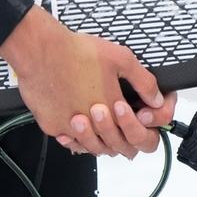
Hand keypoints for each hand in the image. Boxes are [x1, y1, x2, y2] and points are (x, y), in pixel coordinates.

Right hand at [0, 7, 170, 157]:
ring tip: (96, 117)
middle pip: (115, 146)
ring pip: (91, 147)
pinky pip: (68, 140)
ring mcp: (70, 129)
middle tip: (116, 114)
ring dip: (98, 136)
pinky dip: (74, 135)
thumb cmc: (75, 52)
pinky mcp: (51, 126)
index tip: (139, 117)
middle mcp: (93, 125)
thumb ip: (144, 82)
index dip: (142, 128)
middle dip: (121, 132)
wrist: (39, 50)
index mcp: (114, 111)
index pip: (138, 138)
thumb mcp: (121, 58)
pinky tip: (76, 120)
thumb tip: (157, 99)